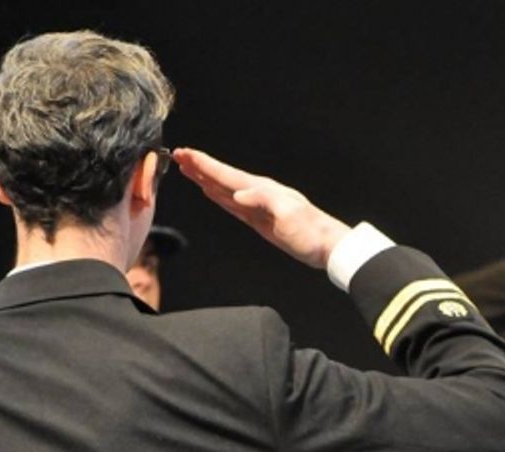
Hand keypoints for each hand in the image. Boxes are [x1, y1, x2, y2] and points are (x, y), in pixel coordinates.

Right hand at [173, 148, 350, 268]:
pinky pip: (232, 204)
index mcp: (261, 189)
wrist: (326, 246)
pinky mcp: (259, 220)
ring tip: (188, 169)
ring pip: (224, 189)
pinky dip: (219, 196)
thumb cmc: (310, 231)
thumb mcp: (288, 214)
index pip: (226, 174)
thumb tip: (237, 195)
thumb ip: (262, 201)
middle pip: (221, 177)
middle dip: (199, 167)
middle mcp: (256, 193)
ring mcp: (257, 206)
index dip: (204, 164)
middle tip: (178, 155)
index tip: (184, 153)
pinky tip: (211, 191)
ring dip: (205, 179)